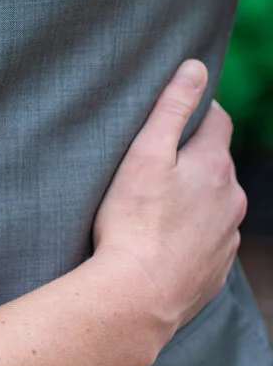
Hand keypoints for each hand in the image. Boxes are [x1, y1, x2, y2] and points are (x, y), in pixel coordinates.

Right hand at [92, 61, 245, 353]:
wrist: (137, 298)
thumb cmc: (133, 221)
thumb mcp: (146, 153)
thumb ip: (172, 107)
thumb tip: (196, 67)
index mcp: (216, 166)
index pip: (218, 120)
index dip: (197, 111)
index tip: (173, 115)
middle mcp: (232, 200)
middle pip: (217, 164)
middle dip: (192, 159)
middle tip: (153, 164)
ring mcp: (227, 239)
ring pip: (214, 204)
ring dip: (193, 198)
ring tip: (154, 206)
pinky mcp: (216, 271)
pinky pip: (208, 240)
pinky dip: (190, 234)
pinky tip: (161, 240)